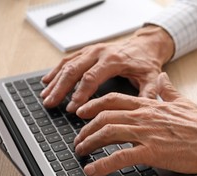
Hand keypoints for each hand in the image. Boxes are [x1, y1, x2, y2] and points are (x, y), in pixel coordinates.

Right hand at [41, 25, 173, 112]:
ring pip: (68, 64)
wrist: (145, 45)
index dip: (80, 93)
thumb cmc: (146, 63)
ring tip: (45, 96)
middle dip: (60, 88)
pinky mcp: (87, 51)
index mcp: (113, 60)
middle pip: (74, 70)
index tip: (72, 108)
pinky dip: (56, 70)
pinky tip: (47, 81)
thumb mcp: (151, 78)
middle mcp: (99, 53)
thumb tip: (146, 109)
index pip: (91, 77)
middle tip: (50, 103)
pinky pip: (68, 60)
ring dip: (55, 80)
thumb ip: (148, 93)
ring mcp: (92, 50)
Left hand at [74, 73, 196, 175]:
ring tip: (80, 152)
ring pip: (107, 134)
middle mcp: (143, 117)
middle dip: (86, 129)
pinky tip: (92, 170)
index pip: (113, 100)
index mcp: (149, 105)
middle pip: (104, 117)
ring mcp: (146, 134)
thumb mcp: (182, 101)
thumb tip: (163, 78)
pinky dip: (102, 164)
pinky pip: (120, 157)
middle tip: (78, 139)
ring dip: (89, 143)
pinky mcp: (152, 152)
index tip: (82, 112)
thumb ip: (168, 90)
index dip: (93, 105)